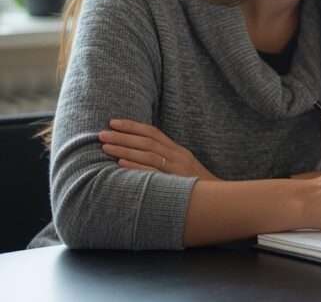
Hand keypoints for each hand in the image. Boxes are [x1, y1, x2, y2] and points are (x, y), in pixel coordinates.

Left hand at [99, 118, 221, 180]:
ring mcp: (177, 169)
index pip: (153, 133)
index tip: (113, 122)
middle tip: (101, 134)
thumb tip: (140, 156)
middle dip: (123, 136)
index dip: (133, 126)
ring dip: (125, 149)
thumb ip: (166, 160)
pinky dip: (136, 166)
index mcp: (178, 151)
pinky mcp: (176, 182)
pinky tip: (121, 163)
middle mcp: (178, 156)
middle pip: (147, 141)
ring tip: (105, 147)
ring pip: (148, 154)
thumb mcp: (183, 168)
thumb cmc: (196, 187)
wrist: (218, 201)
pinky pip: (153, 172)